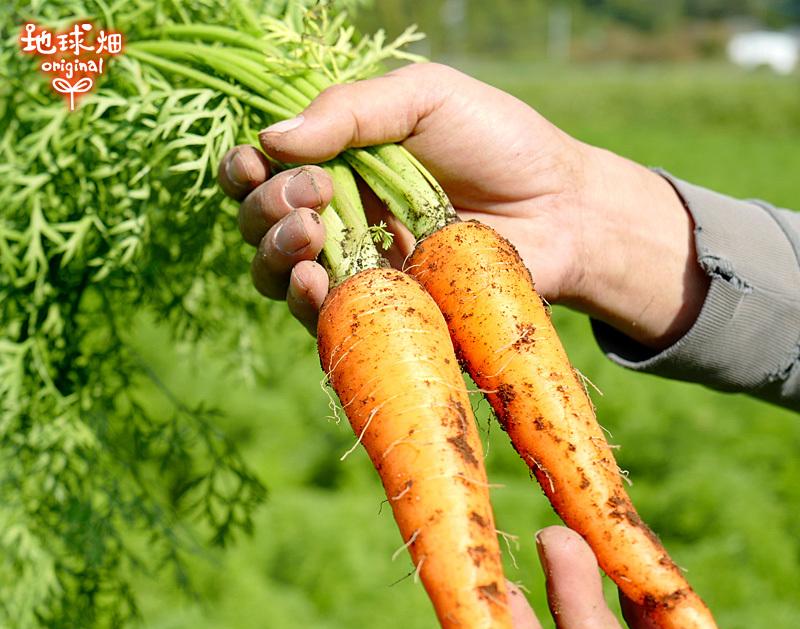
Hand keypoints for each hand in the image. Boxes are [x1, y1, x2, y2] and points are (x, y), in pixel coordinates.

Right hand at [218, 63, 707, 343]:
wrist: (561, 211)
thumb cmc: (499, 144)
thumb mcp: (425, 98)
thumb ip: (350, 110)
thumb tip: (271, 138)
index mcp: (340, 163)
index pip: (265, 171)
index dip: (244, 171)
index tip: (256, 163)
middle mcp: (338, 217)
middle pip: (261, 225)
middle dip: (268, 208)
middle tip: (313, 193)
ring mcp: (358, 269)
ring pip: (279, 275)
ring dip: (276, 254)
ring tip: (310, 232)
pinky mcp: (383, 313)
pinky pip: (323, 319)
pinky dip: (305, 301)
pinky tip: (313, 280)